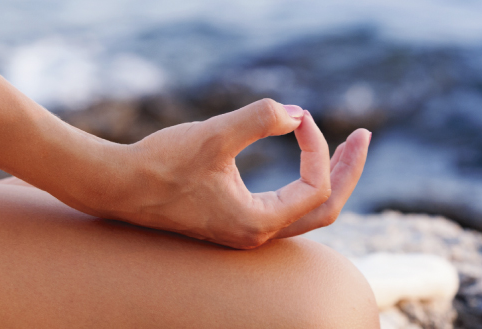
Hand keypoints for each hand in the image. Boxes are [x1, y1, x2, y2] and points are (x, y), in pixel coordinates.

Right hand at [60, 99, 369, 248]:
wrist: (116, 185)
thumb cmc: (161, 163)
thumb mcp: (213, 134)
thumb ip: (258, 119)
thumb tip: (295, 113)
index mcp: (258, 222)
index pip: (315, 186)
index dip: (317, 148)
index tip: (298, 117)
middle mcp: (258, 234)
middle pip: (327, 208)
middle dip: (349, 170)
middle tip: (364, 136)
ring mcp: (248, 231)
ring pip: (309, 211)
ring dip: (332, 177)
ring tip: (348, 146)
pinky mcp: (237, 221)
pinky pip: (289, 208)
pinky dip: (307, 182)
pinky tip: (307, 158)